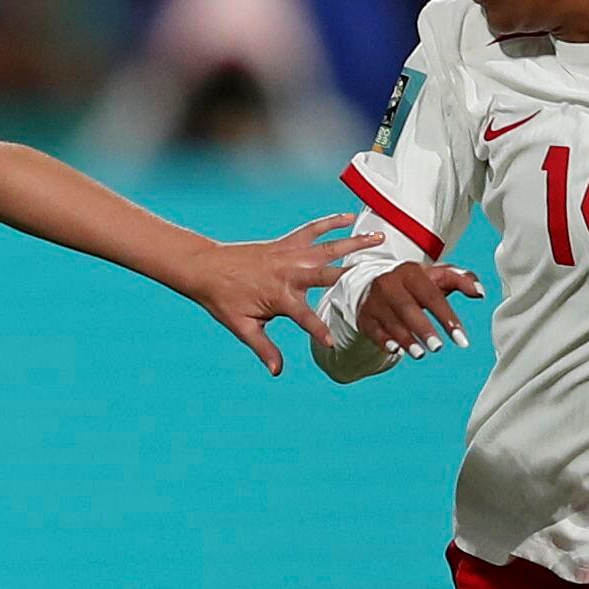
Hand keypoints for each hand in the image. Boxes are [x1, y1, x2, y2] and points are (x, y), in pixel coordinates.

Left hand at [184, 216, 384, 375]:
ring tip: (380, 237)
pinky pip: (313, 229)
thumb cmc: (224, 300)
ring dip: (354, 242)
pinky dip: (331, 222)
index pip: (305, 317)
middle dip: (353, 274)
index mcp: (279, 296)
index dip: (319, 330)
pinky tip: (350, 216)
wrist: (207, 268)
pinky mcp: (287, 243)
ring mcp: (289, 254)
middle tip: (381, 273)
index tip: (335, 342)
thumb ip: (263, 349)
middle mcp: (288, 272)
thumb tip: (277, 371)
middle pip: (327, 273)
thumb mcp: (243, 327)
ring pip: (327, 246)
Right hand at [348, 260, 486, 361]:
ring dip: (406, 338)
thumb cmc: (415, 284)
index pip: (432, 295)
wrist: (375, 283)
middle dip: (424, 328)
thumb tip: (480, 293)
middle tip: (438, 347)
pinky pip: (373, 330)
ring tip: (420, 354)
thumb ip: (460, 280)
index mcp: (411, 272)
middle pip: (408, 308)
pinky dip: (384, 340)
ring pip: (390, 321)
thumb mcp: (436, 277)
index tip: (461, 339)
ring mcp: (375, 300)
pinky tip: (395, 350)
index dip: (447, 317)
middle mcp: (390, 283)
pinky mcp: (364, 315)